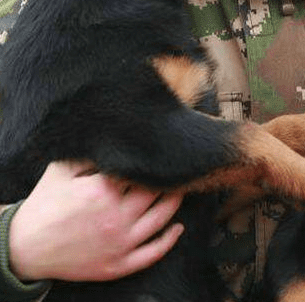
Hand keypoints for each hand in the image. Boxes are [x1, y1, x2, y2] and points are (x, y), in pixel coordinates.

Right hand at [9, 161, 184, 281]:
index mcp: (102, 190)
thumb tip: (118, 136)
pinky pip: (152, 253)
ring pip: (161, 218)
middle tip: (178, 166)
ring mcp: (119, 243)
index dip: (152, 159)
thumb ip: (91, 152)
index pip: (140, 169)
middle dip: (167, 177)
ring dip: (175, 201)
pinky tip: (178, 227)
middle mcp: (115, 217)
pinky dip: (169, 240)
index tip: (163, 150)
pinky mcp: (118, 265)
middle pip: (155, 191)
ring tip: (181, 188)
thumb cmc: (45, 204)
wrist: (24, 248)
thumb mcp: (62, 169)